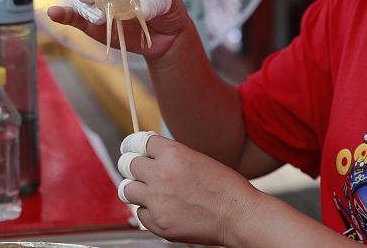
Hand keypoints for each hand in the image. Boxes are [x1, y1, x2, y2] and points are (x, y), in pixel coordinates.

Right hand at [47, 0, 193, 59]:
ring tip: (100, 19)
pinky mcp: (90, 23)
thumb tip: (141, 9)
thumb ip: (158, 2)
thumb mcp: (170, 3)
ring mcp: (96, 2)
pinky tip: (54, 13)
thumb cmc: (167, 11)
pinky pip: (73, 17)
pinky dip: (62, 15)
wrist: (165, 38)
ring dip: (85, 7)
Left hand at [116, 131, 259, 245]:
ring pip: (127, 190)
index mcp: (172, 154)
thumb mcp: (195, 158)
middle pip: (128, 164)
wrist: (238, 215)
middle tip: (139, 171)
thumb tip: (149, 156)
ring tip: (149, 191)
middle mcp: (161, 175)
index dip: (132, 145)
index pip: (136, 142)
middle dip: (133, 167)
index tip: (130, 149)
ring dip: (136, 189)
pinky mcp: (159, 223)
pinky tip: (163, 208)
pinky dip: (148, 211)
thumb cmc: (223, 186)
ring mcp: (158, 201)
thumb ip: (169, 156)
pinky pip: (140, 213)